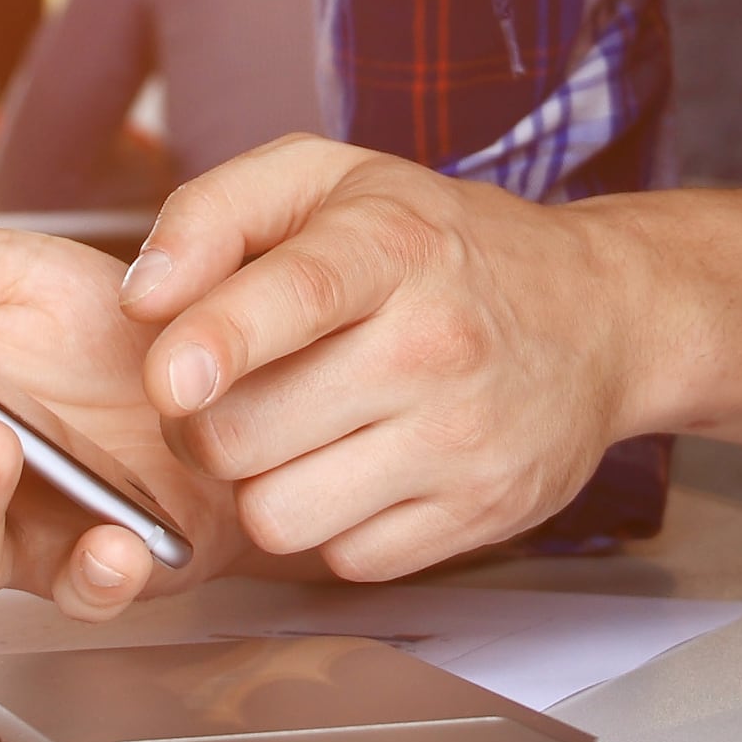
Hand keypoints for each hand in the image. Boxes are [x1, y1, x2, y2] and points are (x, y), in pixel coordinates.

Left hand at [120, 139, 649, 580]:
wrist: (599, 314)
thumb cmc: (436, 245)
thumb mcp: (329, 180)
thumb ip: (214, 212)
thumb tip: (142, 298)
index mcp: (394, 246)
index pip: (300, 293)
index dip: (218, 339)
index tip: (167, 377)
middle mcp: (436, 345)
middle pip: (249, 433)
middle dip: (204, 424)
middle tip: (231, 395)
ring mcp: (463, 440)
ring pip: (281, 515)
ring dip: (261, 485)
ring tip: (297, 435)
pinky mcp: (481, 514)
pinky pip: (345, 561)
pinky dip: (333, 526)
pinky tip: (359, 468)